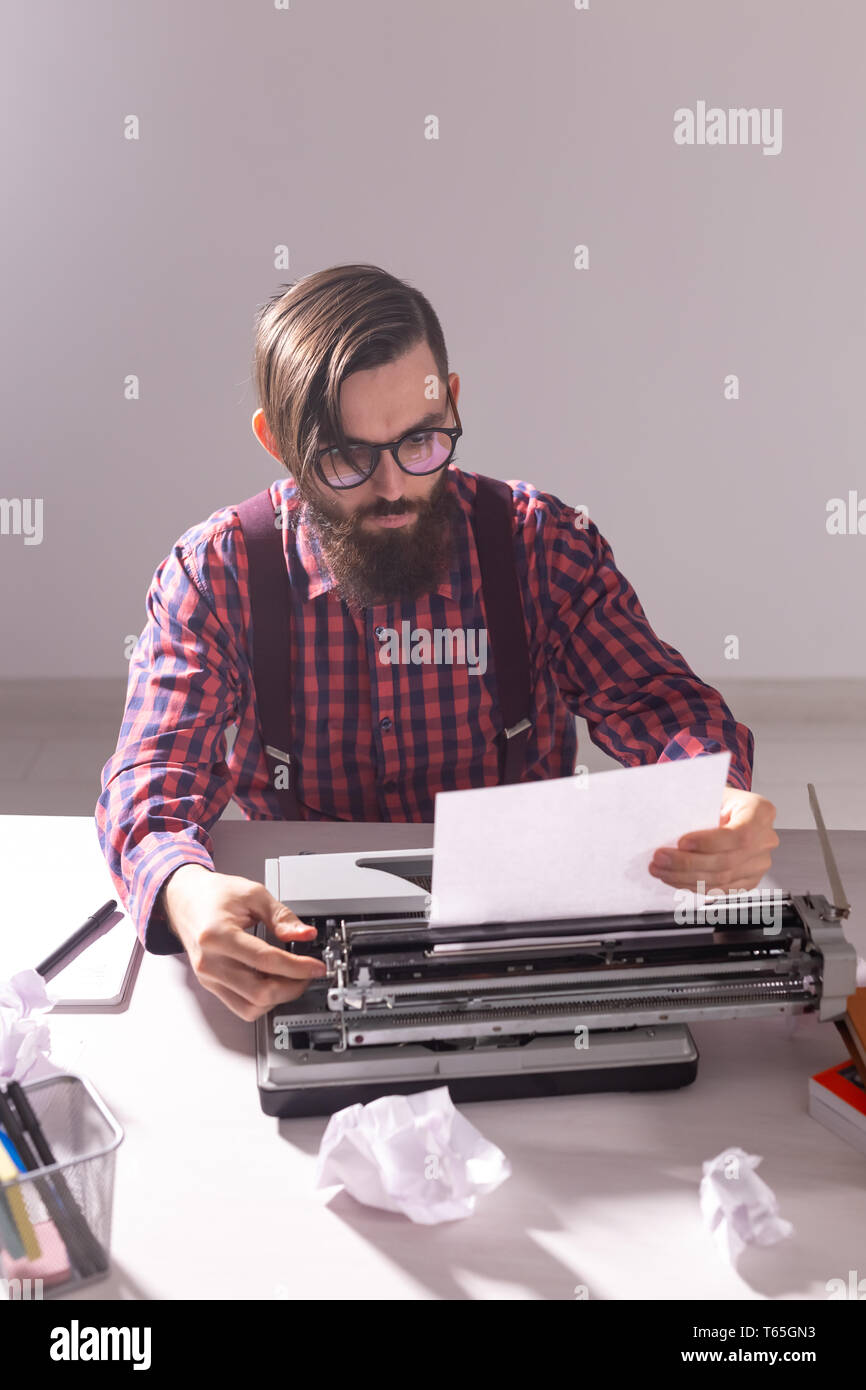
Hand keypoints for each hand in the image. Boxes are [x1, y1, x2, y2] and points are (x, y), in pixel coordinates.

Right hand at [161, 864, 326, 1020]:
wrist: (185, 900)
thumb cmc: (214, 895)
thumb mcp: (253, 894)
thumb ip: (281, 916)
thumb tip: (305, 934)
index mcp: (217, 935)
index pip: (265, 961)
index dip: (297, 967)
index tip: (316, 966)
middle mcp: (209, 962)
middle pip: (259, 992)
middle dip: (292, 987)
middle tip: (308, 974)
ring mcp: (208, 977)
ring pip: (250, 1006)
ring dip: (279, 998)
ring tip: (292, 979)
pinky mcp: (210, 985)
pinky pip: (240, 1006)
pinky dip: (262, 1001)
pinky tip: (274, 983)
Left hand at [648, 785, 778, 892]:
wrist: (729, 810)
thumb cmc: (718, 800)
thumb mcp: (710, 794)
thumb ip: (697, 806)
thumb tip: (667, 822)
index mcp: (760, 812)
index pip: (738, 834)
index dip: (708, 842)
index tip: (681, 843)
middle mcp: (765, 839)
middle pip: (726, 861)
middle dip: (687, 863)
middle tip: (660, 858)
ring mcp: (759, 863)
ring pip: (721, 879)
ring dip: (684, 877)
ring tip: (660, 869)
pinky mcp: (749, 880)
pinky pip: (719, 889)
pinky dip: (693, 885)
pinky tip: (674, 878)